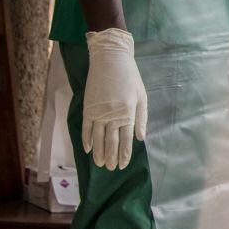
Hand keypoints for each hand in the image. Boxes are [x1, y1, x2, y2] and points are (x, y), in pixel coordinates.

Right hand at [82, 29, 147, 170]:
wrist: (110, 60)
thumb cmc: (130, 77)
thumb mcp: (142, 96)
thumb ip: (141, 118)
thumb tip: (140, 137)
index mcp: (128, 113)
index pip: (126, 140)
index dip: (124, 154)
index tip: (123, 165)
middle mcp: (113, 115)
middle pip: (111, 142)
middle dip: (111, 157)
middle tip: (110, 168)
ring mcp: (98, 113)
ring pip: (97, 138)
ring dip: (98, 153)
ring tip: (100, 164)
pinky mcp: (88, 108)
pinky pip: (86, 128)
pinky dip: (86, 140)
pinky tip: (87, 150)